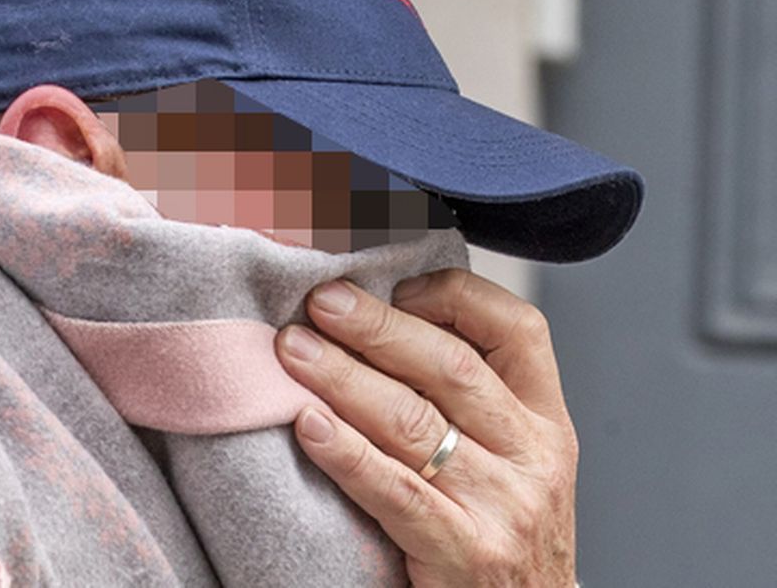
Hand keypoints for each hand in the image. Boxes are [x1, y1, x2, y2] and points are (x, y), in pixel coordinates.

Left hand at [276, 269, 577, 586]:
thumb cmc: (500, 533)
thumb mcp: (512, 461)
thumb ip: (468, 403)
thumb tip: (379, 328)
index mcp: (546, 422)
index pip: (518, 329)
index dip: (454, 296)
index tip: (393, 285)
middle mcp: (534, 457)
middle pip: (451, 367)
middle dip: (378, 327)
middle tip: (321, 302)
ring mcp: (503, 507)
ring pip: (415, 423)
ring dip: (344, 378)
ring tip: (293, 350)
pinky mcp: (466, 554)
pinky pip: (394, 492)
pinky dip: (346, 453)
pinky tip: (307, 424)